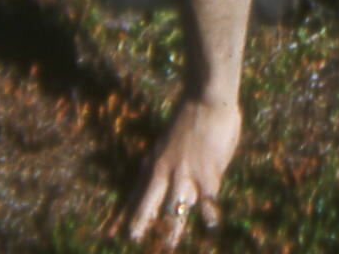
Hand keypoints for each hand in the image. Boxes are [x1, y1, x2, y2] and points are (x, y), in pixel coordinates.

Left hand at [122, 97, 240, 246]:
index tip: (126, 232)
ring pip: (176, 208)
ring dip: (173, 228)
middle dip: (143, 224)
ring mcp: (186, 173)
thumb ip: (163, 160)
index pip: (140, 192)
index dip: (134, 213)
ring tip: (169, 245)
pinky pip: (208, 199)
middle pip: (151, 204)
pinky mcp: (207, 172)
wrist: (208, 99)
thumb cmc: (190, 117)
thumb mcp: (166, 140)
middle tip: (134, 239)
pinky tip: (211, 224)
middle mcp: (167, 171)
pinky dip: (209, 213)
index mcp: (155, 162)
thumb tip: (152, 173)